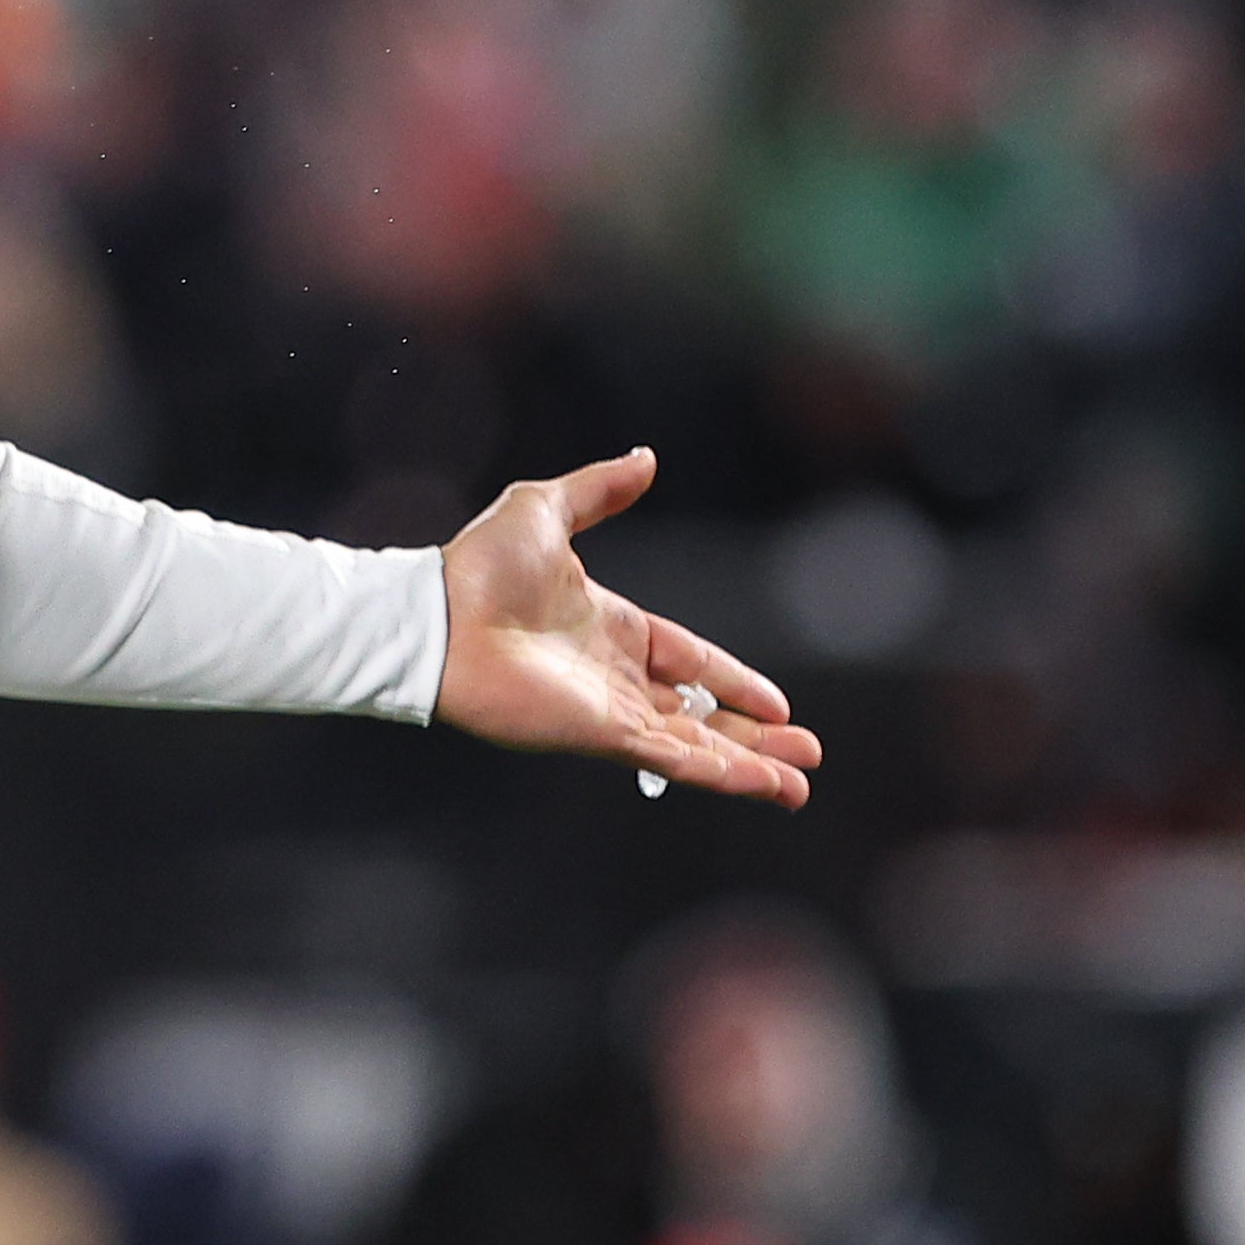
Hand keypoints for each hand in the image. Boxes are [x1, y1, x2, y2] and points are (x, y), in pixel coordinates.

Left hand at [435, 449, 821, 807]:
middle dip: (754, 735)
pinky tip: (762, 785)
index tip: (776, 702)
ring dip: (750, 765)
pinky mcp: (599, 735)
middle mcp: (615, 674)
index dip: (731, 680)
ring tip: (800, 783)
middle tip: (805, 751)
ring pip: (695, 745)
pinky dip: (719, 774)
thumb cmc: (479, 565)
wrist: (439, 614)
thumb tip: (647, 459)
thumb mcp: (547, 508)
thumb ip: (599, 488)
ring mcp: (609, 710)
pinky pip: (671, 759)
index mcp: (611, 625)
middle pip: (700, 714)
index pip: (688, 658)